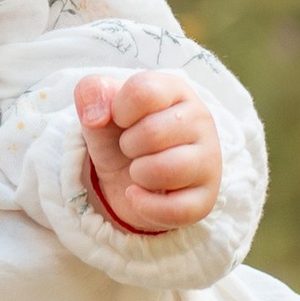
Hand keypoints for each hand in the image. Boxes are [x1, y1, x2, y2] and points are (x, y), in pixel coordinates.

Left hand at [75, 68, 221, 232]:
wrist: (124, 173)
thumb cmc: (119, 131)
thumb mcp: (99, 106)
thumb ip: (91, 93)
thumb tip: (96, 117)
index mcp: (175, 91)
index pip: (143, 92)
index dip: (118, 111)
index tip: (120, 119)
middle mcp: (200, 120)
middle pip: (152, 133)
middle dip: (127, 146)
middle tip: (132, 148)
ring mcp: (208, 160)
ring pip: (168, 170)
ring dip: (138, 174)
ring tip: (139, 170)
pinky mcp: (205, 198)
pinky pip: (176, 209)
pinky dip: (145, 205)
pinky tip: (138, 194)